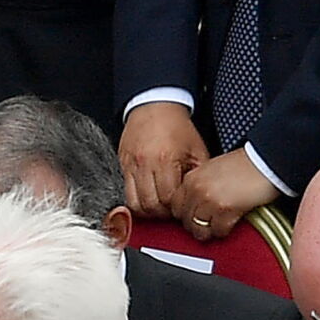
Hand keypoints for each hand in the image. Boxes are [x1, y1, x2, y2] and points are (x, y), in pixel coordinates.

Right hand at [119, 101, 206, 221]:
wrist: (155, 106)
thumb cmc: (176, 126)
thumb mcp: (196, 149)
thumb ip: (197, 174)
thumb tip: (197, 195)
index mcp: (166, 160)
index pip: (168, 199)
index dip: (175, 208)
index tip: (181, 207)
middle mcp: (145, 164)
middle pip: (150, 205)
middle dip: (162, 213)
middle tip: (170, 210)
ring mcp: (131, 166)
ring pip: (135, 204)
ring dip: (147, 210)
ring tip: (158, 206)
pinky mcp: (123, 166)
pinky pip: (125, 194)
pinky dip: (136, 201)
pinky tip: (147, 197)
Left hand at [174, 148, 278, 240]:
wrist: (268, 159)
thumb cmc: (246, 164)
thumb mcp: (214, 170)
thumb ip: (200, 186)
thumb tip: (192, 206)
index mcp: (192, 178)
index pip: (175, 207)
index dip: (186, 214)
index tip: (195, 216)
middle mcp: (197, 189)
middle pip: (185, 221)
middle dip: (197, 225)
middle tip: (209, 222)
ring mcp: (210, 200)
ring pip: (198, 229)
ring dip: (210, 230)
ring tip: (219, 224)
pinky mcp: (225, 210)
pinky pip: (217, 231)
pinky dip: (225, 230)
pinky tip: (231, 221)